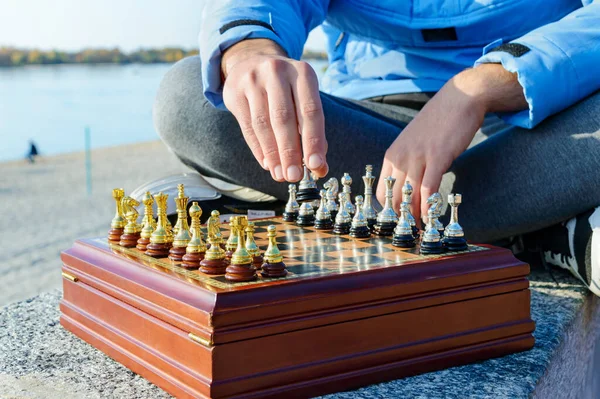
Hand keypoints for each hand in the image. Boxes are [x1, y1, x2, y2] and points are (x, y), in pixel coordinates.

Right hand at [221, 39, 327, 181]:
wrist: (251, 61)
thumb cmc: (286, 89)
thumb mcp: (303, 100)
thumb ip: (313, 132)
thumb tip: (319, 167)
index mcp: (303, 73)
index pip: (310, 111)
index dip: (313, 140)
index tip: (316, 165)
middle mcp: (277, 72)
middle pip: (284, 118)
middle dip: (290, 151)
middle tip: (295, 176)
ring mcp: (253, 80)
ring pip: (263, 124)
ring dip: (273, 154)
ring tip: (280, 174)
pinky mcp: (235, 92)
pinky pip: (247, 126)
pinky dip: (258, 148)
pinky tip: (267, 163)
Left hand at [376, 64, 527, 223]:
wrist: (460, 98)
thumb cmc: (439, 123)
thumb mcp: (414, 143)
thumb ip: (409, 163)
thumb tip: (412, 186)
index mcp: (392, 155)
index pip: (382, 192)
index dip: (390, 211)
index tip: (400, 223)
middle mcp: (401, 157)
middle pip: (394, 198)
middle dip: (402, 219)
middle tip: (411, 234)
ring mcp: (418, 156)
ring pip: (411, 196)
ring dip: (416, 217)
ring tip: (422, 232)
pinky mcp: (438, 156)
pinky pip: (429, 188)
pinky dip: (429, 206)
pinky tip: (432, 218)